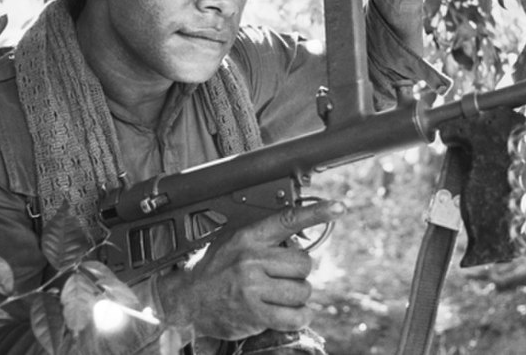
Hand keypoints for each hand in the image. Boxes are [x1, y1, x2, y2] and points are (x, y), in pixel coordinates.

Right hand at [161, 201, 344, 340]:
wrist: (187, 299)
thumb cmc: (214, 269)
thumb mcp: (235, 242)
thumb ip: (265, 238)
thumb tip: (301, 238)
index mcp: (249, 237)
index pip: (288, 220)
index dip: (316, 212)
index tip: (338, 207)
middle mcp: (252, 260)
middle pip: (304, 263)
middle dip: (299, 273)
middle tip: (283, 278)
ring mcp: (253, 287)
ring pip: (303, 291)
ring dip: (298, 297)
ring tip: (279, 296)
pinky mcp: (255, 314)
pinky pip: (296, 316)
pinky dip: (299, 317)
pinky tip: (289, 314)